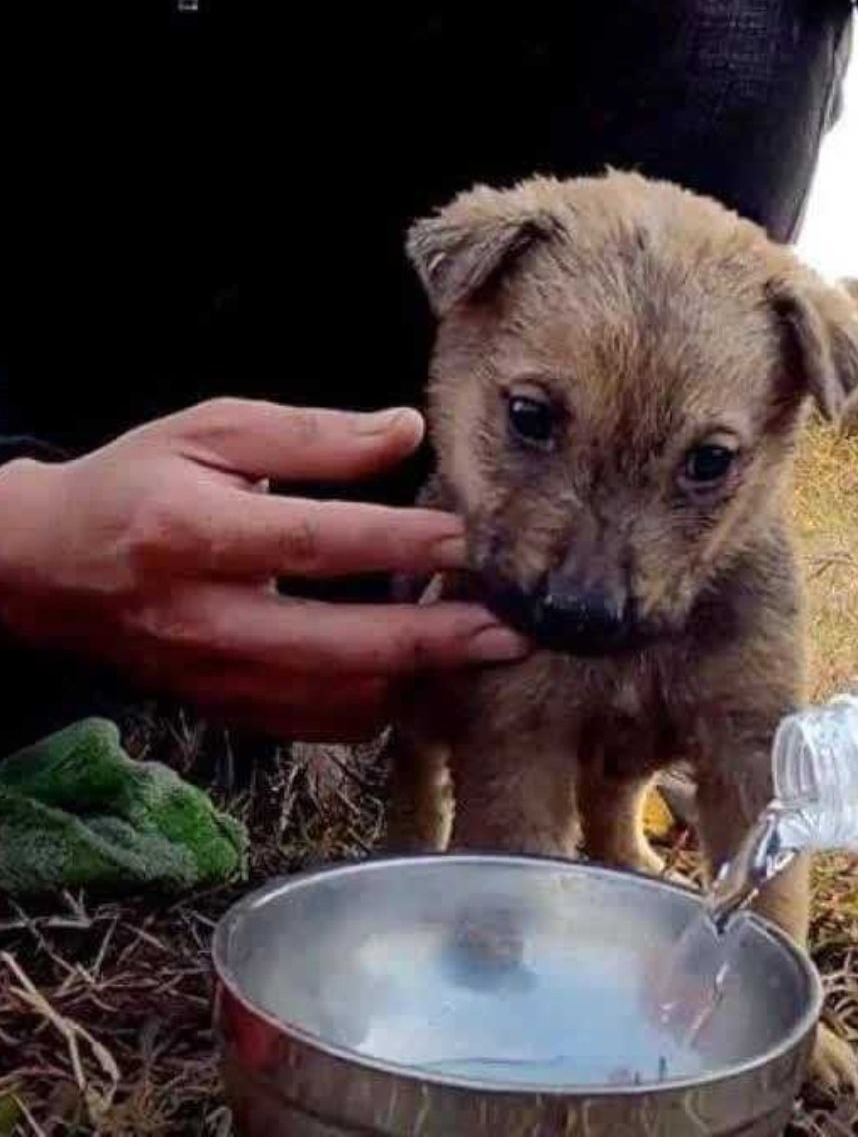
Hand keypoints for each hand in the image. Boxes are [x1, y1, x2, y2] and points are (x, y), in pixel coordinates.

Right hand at [0, 399, 525, 741]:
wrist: (47, 570)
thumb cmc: (138, 485)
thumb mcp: (212, 432)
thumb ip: (313, 435)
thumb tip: (408, 429)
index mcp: (191, 532)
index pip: (318, 542)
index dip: (403, 543)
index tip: (475, 540)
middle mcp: (204, 617)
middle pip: (338, 645)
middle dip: (437, 642)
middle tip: (515, 631)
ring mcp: (214, 676)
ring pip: (336, 698)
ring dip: (419, 678)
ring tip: (487, 650)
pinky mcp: (226, 709)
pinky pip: (320, 724)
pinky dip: (383, 703)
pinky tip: (428, 675)